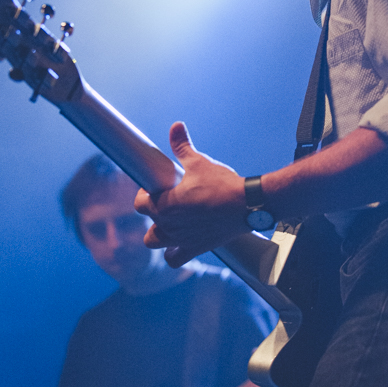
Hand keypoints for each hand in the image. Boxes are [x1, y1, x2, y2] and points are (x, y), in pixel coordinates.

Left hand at [135, 122, 247, 266]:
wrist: (248, 205)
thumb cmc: (222, 184)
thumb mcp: (199, 162)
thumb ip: (182, 146)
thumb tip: (176, 127)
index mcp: (165, 205)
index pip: (140, 203)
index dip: (145, 193)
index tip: (157, 186)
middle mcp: (169, 225)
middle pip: (148, 220)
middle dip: (154, 210)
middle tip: (169, 200)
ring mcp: (181, 239)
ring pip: (154, 242)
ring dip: (159, 233)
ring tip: (171, 222)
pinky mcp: (195, 248)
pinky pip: (174, 259)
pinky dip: (172, 253)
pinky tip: (179, 243)